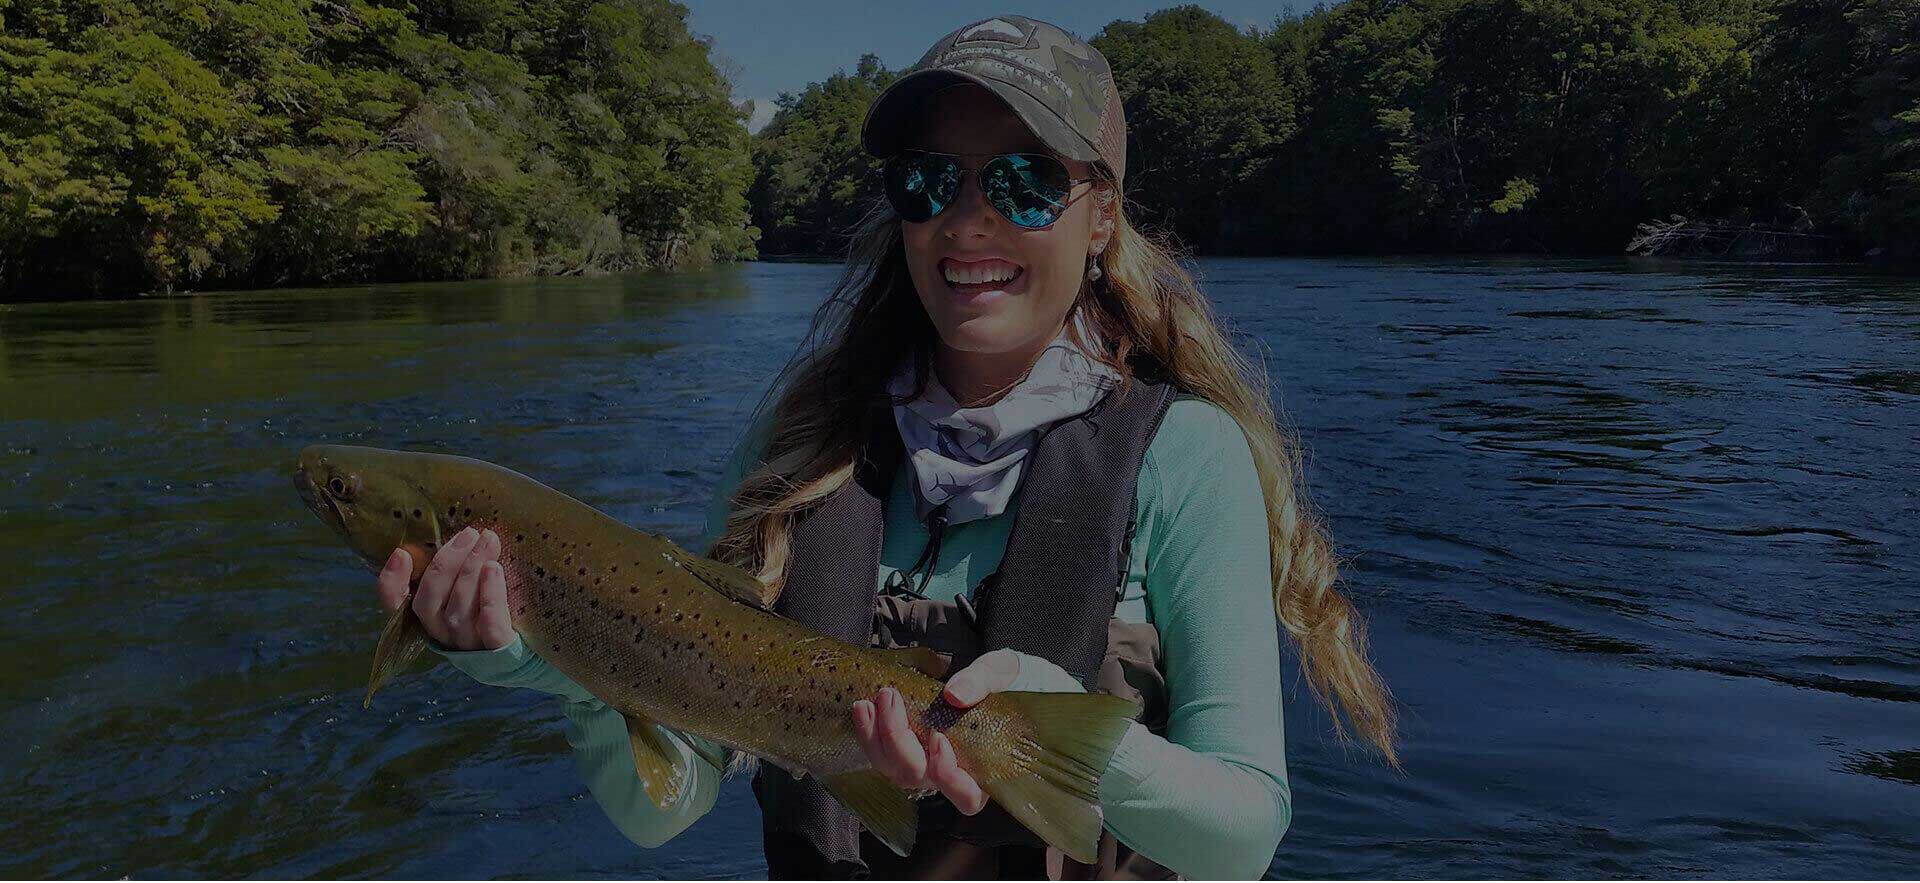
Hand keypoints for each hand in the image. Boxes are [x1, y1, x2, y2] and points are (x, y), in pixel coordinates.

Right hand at [375, 526, 514, 650]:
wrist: (532, 646)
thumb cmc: (497, 606)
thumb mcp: (473, 585)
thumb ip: (458, 569)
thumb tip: (460, 533)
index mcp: (430, 618)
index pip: (397, 606)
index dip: (391, 583)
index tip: (401, 553)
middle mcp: (443, 634)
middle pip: (428, 603)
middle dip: (445, 563)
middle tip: (469, 533)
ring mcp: (469, 645)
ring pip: (458, 610)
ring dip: (471, 570)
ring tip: (488, 540)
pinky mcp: (499, 651)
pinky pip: (490, 625)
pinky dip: (490, 595)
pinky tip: (494, 569)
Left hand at [851, 648, 1080, 813]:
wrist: (995, 676)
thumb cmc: (1010, 683)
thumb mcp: (1004, 674)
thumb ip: (982, 682)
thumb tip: (954, 695)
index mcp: (985, 768)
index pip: (966, 796)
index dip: (949, 776)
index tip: (940, 739)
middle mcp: (951, 773)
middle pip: (917, 778)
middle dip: (898, 741)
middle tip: (892, 698)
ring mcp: (925, 762)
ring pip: (893, 769)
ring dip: (876, 737)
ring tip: (870, 701)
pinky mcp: (906, 746)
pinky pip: (882, 752)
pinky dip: (870, 732)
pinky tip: (865, 706)